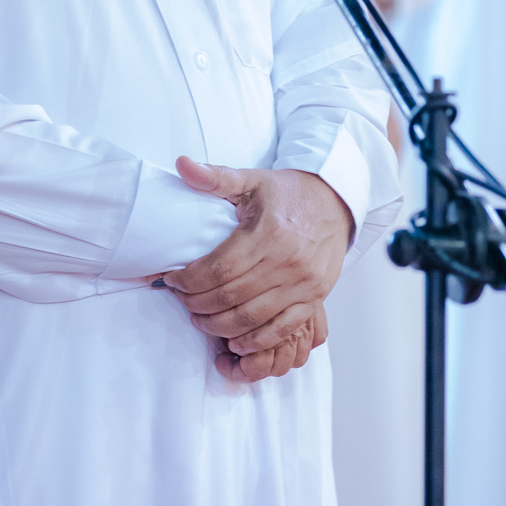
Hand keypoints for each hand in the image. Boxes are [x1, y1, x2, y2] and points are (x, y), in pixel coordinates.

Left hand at [157, 157, 351, 383]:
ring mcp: (303, 283)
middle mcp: (287, 260)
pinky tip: (236, 341)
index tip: (171, 281)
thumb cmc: (287, 193)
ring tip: (201, 321)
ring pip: (253, 317)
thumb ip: (215, 177)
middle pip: (232, 296)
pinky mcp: (315, 297)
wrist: (335, 201)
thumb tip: (181, 164)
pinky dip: (257, 340)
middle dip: (199, 305)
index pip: (220, 268)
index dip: (190, 280)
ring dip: (221, 326)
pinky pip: (283, 329)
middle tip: (182, 302)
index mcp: (268, 232)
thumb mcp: (252, 180)